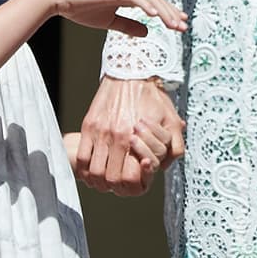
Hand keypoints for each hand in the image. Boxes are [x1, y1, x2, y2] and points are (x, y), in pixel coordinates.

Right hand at [49, 0, 186, 36]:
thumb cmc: (81, 8)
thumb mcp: (109, 22)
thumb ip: (128, 26)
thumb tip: (147, 32)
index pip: (153, 4)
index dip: (168, 13)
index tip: (179, 23)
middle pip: (156, 0)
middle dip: (171, 13)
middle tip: (184, 26)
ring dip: (164, 11)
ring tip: (175, 24)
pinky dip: (147, 5)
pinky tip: (156, 15)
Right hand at [75, 75, 185, 196]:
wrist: (130, 71)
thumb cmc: (152, 96)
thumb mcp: (171, 120)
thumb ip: (174, 146)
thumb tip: (165, 165)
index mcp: (134, 138)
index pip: (129, 178)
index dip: (131, 186)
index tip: (133, 183)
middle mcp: (115, 136)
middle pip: (109, 178)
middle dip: (115, 186)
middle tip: (118, 185)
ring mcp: (99, 131)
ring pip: (94, 171)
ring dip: (98, 180)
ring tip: (104, 180)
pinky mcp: (89, 125)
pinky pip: (82, 156)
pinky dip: (85, 168)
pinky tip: (91, 169)